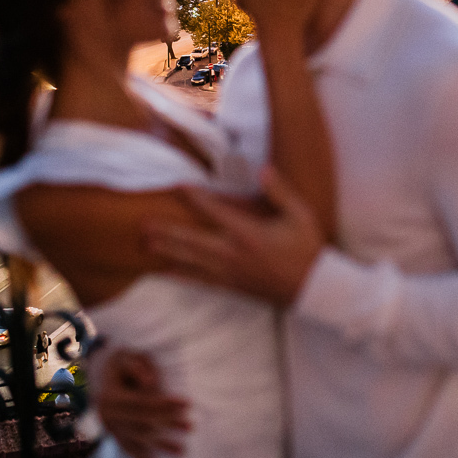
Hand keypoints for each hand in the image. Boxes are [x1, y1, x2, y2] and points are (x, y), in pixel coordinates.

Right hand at [92, 350, 190, 457]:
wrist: (100, 369)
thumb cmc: (120, 360)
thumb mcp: (128, 356)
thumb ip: (138, 367)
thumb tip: (152, 384)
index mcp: (111, 396)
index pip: (143, 402)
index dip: (166, 404)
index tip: (188, 404)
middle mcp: (107, 415)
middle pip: (142, 423)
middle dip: (168, 425)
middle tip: (190, 427)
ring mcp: (108, 427)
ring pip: (137, 439)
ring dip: (160, 446)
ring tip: (182, 451)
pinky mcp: (112, 434)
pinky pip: (127, 448)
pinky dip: (141, 457)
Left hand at [143, 167, 325, 305]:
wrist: (313, 288)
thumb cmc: (307, 248)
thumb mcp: (300, 215)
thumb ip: (280, 192)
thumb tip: (263, 169)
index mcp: (249, 233)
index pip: (215, 211)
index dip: (194, 197)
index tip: (178, 186)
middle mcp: (234, 253)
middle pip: (193, 240)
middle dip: (168, 230)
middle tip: (144, 224)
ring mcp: (230, 272)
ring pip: (192, 261)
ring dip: (168, 252)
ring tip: (146, 245)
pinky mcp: (232, 285)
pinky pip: (201, 281)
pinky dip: (182, 276)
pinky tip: (166, 273)